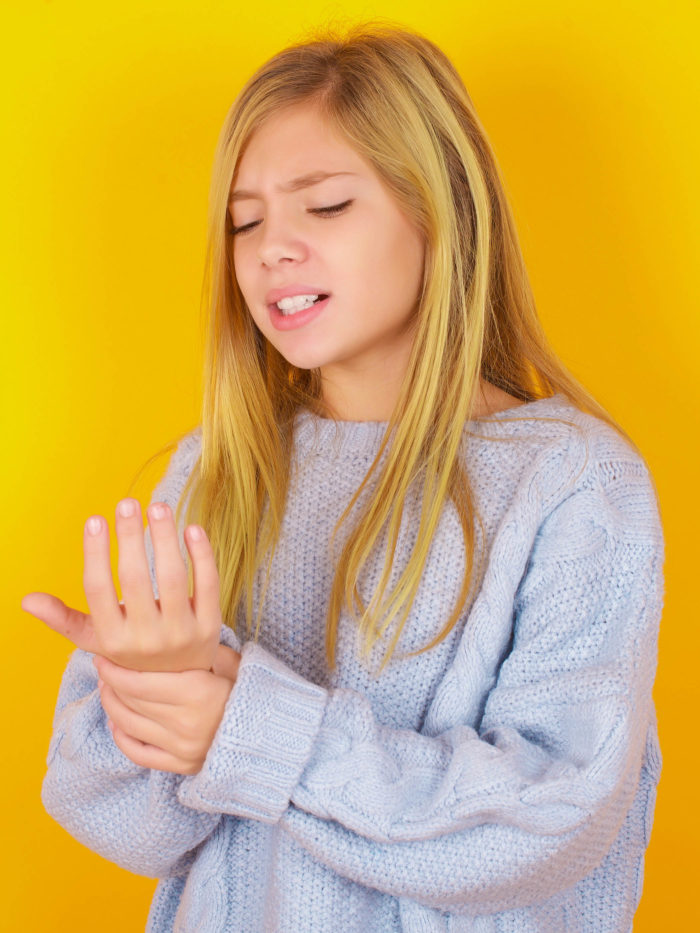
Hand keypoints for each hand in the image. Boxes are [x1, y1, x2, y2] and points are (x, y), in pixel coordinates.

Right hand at [22, 498, 221, 671]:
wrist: (179, 684)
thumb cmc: (131, 650)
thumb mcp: (97, 639)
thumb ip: (64, 619)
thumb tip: (27, 600)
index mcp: (113, 639)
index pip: (98, 591)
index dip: (95, 553)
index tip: (95, 519)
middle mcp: (146, 639)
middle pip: (135, 580)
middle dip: (130, 538)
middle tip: (127, 503)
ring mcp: (181, 633)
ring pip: (174, 578)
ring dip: (165, 538)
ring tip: (157, 506)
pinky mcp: (210, 626)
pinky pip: (208, 585)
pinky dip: (202, 555)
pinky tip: (192, 527)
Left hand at [94, 645, 239, 774]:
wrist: (273, 733)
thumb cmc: (252, 691)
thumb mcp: (232, 662)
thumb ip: (203, 649)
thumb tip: (171, 632)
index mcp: (197, 691)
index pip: (140, 682)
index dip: (115, 670)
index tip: (102, 658)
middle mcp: (185, 721)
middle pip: (131, 702)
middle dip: (111, 685)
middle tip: (104, 671)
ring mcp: (182, 747)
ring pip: (129, 726)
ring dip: (112, 707)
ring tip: (108, 691)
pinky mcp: (181, 765)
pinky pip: (139, 754)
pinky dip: (122, 738)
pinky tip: (117, 722)